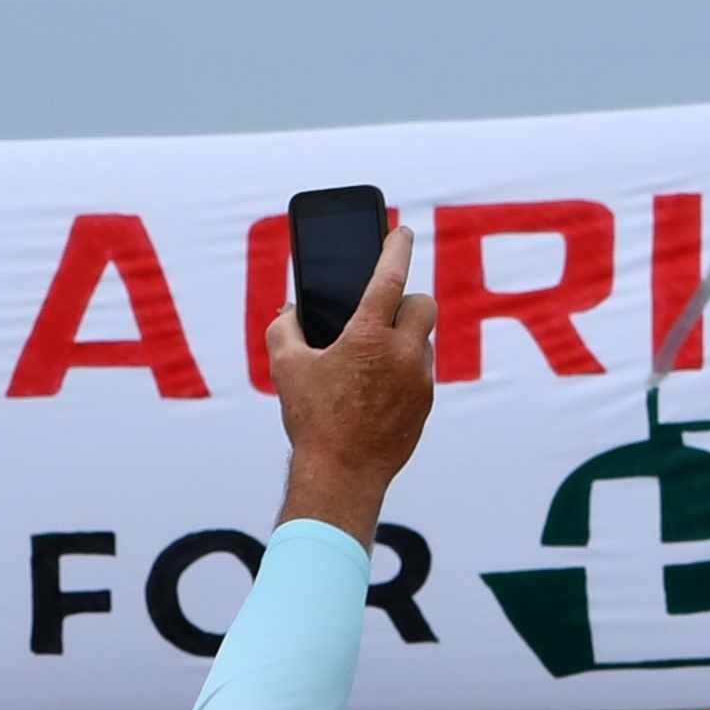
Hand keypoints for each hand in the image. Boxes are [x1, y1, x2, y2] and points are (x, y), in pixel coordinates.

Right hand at [267, 216, 433, 541]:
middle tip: (385, 309)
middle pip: (423, 304)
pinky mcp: (425, 406)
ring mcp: (419, 381)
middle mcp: (403, 353)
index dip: (396, 248)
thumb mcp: (286, 369)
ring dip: (405, 338)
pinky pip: (422, 373)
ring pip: (424, 341)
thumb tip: (291, 310)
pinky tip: (380, 386)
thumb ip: (284, 328)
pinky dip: (405, 370)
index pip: (391, 276)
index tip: (402, 231)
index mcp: (368, 335)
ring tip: (374, 355)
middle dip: (406, 300)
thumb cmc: (312, 421)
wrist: (342, 477)